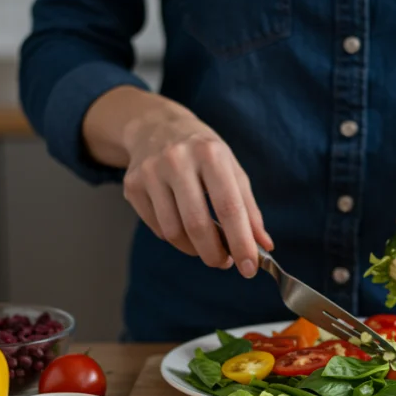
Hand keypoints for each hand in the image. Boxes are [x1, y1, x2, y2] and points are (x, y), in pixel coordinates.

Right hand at [84, 87, 272, 278]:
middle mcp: (177, 160)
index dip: (241, 242)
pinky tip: (183, 226)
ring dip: (194, 250)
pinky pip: (157, 228)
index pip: (229, 207)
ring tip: (206, 245)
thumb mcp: (232, 169)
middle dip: (215, 254)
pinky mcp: (132, 185)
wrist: (156, 126)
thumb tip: (263, 246)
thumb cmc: (203, 152)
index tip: (250, 268)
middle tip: (225, 263)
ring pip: (174, 232)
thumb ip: (249, 209)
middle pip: (197, 225)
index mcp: (210, 154)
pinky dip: (175, 238)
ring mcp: (150, 172)